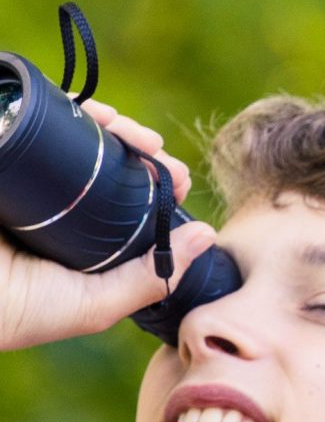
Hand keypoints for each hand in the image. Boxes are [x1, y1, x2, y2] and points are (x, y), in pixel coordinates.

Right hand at [0, 100, 215, 350]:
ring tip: (128, 130)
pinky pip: (38, 123)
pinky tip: (93, 113)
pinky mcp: (5, 157)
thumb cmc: (22, 311)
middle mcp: (59, 204)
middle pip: (108, 161)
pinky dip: (69, 110)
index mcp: (85, 236)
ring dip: (110, 125)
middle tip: (155, 148)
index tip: (177, 177)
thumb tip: (208, 235)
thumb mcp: (96, 304)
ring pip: (77, 138)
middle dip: (138, 148)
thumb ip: (150, 278)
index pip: (130, 199)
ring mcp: (30, 178)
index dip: (157, 183)